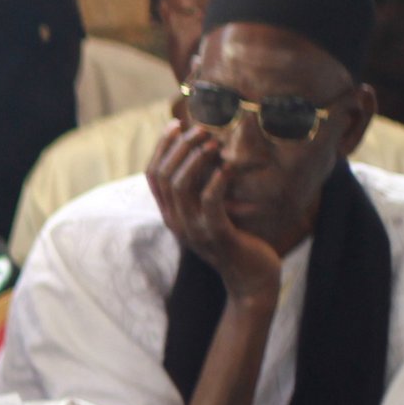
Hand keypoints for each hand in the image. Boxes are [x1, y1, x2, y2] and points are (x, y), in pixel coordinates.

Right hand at [147, 120, 282, 302]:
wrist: (251, 279)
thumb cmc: (237, 242)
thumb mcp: (212, 214)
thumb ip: (202, 192)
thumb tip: (203, 156)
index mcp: (171, 214)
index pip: (153, 176)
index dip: (161, 148)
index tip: (176, 124)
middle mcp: (176, 222)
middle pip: (164, 176)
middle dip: (180, 148)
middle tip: (202, 130)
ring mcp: (194, 230)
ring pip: (182, 187)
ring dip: (196, 160)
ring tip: (213, 144)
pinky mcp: (216, 235)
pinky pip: (209, 203)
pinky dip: (216, 181)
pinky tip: (228, 168)